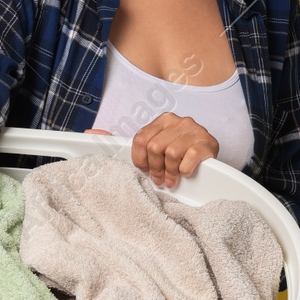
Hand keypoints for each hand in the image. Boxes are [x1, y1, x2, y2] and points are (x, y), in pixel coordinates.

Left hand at [86, 112, 217, 189]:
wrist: (209, 158)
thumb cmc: (178, 154)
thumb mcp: (153, 146)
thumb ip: (125, 142)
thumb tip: (90, 134)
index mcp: (163, 120)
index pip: (141, 139)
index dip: (140, 160)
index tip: (145, 171)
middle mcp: (178, 121)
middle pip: (155, 147)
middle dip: (155, 168)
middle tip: (159, 180)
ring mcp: (194, 130)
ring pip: (170, 153)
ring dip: (169, 172)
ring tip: (172, 180)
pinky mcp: (207, 143)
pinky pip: (188, 159)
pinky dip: (184, 170)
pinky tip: (186, 173)